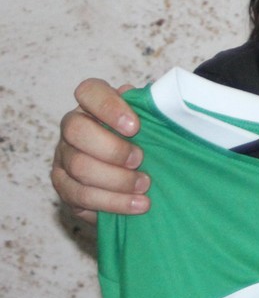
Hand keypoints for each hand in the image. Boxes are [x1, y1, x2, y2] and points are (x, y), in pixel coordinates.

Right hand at [50, 79, 149, 222]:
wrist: (133, 173)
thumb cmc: (143, 139)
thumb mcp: (149, 121)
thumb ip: (150, 110)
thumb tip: (156, 104)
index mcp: (92, 104)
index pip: (89, 92)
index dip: (109, 106)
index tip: (135, 126)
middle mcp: (72, 127)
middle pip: (77, 131)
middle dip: (112, 148)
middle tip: (140, 160)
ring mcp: (63, 157)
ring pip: (79, 167)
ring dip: (116, 179)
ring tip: (144, 185)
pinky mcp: (64, 186)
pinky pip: (81, 196)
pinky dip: (113, 202)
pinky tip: (137, 205)